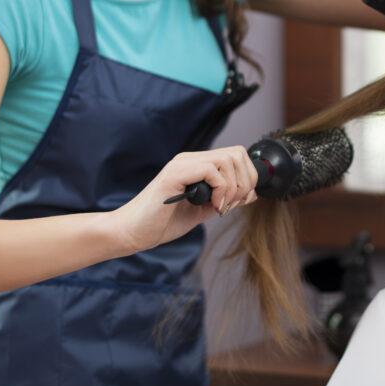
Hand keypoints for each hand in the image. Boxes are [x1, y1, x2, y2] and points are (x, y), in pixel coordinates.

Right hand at [111, 146, 259, 254]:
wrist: (132, 232)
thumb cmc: (162, 222)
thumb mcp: (203, 210)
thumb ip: (225, 200)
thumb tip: (251, 194)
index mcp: (196, 166)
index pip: (236, 155)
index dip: (247, 177)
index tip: (241, 200)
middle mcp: (190, 160)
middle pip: (236, 153)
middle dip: (245, 181)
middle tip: (233, 203)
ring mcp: (182, 164)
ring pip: (227, 159)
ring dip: (233, 187)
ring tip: (220, 206)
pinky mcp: (174, 174)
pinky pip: (211, 170)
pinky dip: (220, 190)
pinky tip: (211, 206)